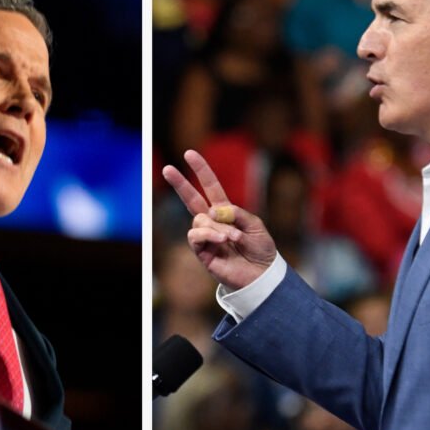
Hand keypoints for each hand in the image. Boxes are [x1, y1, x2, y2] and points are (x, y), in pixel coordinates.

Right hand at [161, 150, 276, 290]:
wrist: (262, 275)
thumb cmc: (261, 250)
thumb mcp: (254, 224)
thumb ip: (236, 213)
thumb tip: (213, 210)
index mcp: (226, 212)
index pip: (210, 187)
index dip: (201, 170)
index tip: (189, 154)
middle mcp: (212, 222)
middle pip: (191, 199)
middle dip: (180, 183)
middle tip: (167, 168)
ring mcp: (205, 237)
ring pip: (199, 220)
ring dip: (218, 226)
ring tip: (234, 238)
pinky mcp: (201, 252)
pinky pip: (196, 236)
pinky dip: (210, 234)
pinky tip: (223, 240)